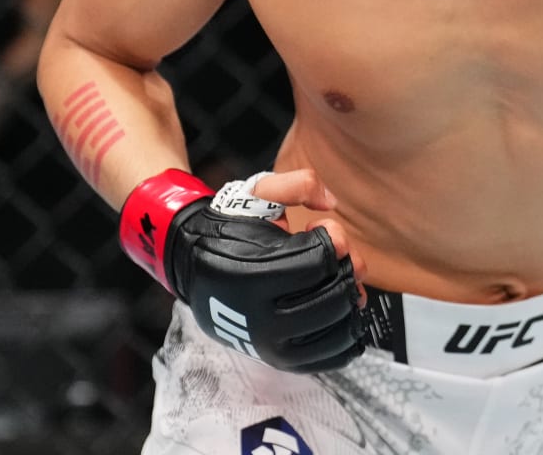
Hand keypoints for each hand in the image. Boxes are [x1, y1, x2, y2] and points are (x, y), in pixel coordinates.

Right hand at [120, 167, 366, 372]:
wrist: (192, 266)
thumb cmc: (230, 229)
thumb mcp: (257, 192)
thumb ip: (299, 184)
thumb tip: (331, 203)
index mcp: (253, 274)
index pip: (319, 263)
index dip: (332, 241)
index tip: (323, 230)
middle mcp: (260, 318)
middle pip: (333, 297)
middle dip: (345, 270)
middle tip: (337, 256)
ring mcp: (270, 344)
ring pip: (336, 329)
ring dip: (350, 300)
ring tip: (340, 280)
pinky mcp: (278, 359)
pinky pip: (328, 358)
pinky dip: (347, 337)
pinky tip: (348, 313)